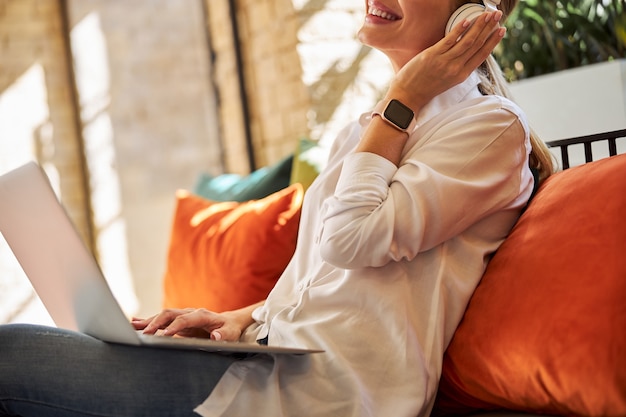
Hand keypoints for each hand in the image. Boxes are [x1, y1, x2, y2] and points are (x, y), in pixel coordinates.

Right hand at [131, 308, 244, 341]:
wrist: (228, 322)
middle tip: (143, 333)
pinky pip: (162, 320)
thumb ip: (224, 335)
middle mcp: (190, 312)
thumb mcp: (231, 333)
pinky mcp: (178, 321)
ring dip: (148, 321)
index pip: (185, 319)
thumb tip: (215, 336)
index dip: (174, 327)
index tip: (164, 335)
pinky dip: (148, 321)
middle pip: (170, 314)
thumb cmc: (229, 329)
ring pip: (163, 316)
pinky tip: (135, 322)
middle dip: (156, 322)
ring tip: (132, 326)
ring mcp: (183, 316)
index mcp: (202, 315)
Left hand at [390, 10, 505, 111]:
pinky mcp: (432, 56)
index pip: (482, 55)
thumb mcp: (447, 80)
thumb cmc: (425, 88)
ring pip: (467, 41)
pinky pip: (449, 40)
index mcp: (462, 75)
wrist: (407, 97)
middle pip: (477, 45)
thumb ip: (457, 67)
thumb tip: (464, 52)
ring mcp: (445, 62)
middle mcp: (456, 68)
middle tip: (497, 14)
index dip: (493, 41)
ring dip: (478, 25)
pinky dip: (459, 30)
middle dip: (489, 27)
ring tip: (486, 14)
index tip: (501, 30)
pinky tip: (466, 20)